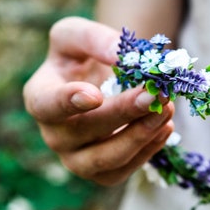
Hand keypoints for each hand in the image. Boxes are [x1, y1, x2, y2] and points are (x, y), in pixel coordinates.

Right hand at [23, 17, 174, 185]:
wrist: (104, 82)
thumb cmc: (85, 57)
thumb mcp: (80, 35)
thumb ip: (95, 39)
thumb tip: (121, 55)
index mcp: (41, 97)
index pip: (47, 105)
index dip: (68, 102)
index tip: (94, 95)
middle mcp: (55, 135)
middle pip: (87, 131)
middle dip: (125, 113)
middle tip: (155, 94)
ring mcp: (78, 160)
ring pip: (109, 157)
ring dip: (142, 133)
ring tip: (168, 108)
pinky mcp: (104, 174)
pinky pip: (127, 169)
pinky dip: (150, 149)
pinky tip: (166, 126)